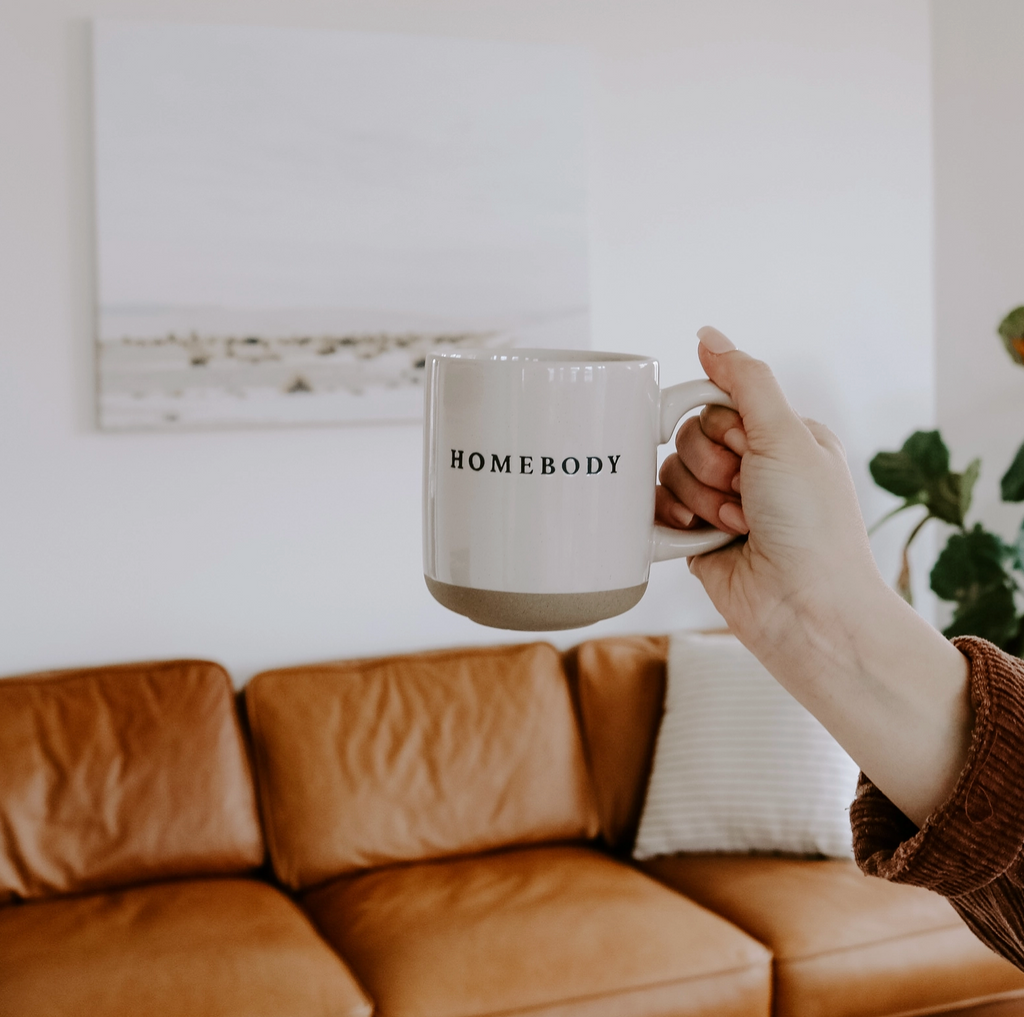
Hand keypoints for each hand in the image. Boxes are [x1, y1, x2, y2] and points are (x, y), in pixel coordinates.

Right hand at [659, 326, 881, 652]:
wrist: (804, 610)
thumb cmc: (812, 527)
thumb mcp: (786, 436)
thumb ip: (745, 380)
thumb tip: (708, 335)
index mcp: (782, 438)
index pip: (717, 404)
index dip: (721, 429)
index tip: (746, 454)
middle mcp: (752, 468)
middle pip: (688, 437)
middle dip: (712, 470)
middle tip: (747, 497)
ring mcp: (722, 504)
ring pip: (670, 473)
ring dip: (700, 500)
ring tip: (736, 526)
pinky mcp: (696, 538)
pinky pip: (657, 510)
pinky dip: (674, 522)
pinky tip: (702, 537)